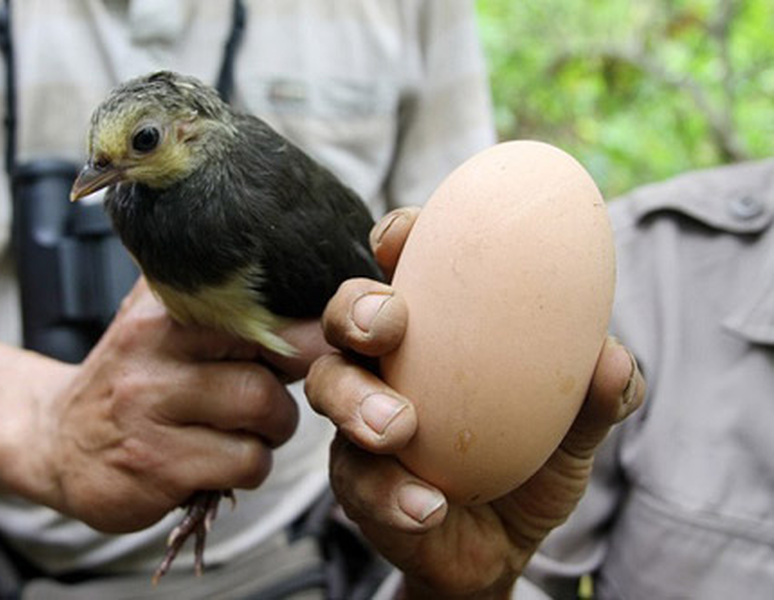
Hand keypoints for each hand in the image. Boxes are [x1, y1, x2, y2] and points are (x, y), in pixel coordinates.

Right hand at [26, 278, 302, 531]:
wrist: (57, 441)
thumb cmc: (133, 379)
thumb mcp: (160, 322)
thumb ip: (219, 301)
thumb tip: (304, 302)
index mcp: (162, 308)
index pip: (255, 306)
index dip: (299, 332)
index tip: (311, 347)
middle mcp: (152, 351)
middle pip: (268, 360)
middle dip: (287, 388)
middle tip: (267, 400)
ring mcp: (150, 410)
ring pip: (265, 411)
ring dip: (272, 430)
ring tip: (244, 431)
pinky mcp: (156, 465)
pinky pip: (247, 463)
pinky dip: (250, 467)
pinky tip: (221, 462)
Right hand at [305, 208, 644, 598]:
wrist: (507, 547)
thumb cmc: (533, 463)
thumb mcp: (574, 430)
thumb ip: (594, 397)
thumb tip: (613, 357)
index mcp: (434, 331)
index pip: (406, 266)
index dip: (396, 238)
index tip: (401, 237)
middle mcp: (387, 364)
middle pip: (344, 315)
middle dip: (354, 308)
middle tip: (387, 326)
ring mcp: (361, 419)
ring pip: (328, 387)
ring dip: (356, 401)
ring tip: (398, 427)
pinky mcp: (356, 480)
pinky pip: (355, 478)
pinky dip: (390, 491)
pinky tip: (428, 507)